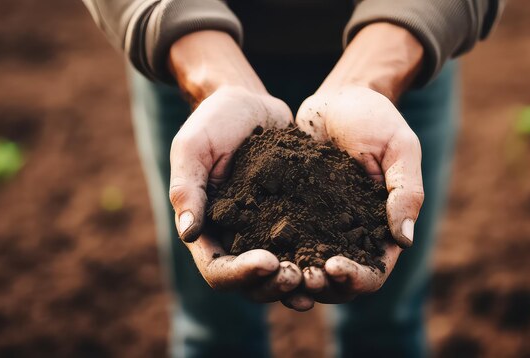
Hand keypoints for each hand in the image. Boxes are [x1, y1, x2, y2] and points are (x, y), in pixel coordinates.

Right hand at [167, 31, 306, 308]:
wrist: (250, 105)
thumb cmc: (214, 122)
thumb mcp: (193, 148)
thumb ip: (187, 188)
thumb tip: (187, 233)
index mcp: (207, 231)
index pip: (218, 269)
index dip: (240, 274)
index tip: (267, 261)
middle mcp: (237, 240)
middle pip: (253, 283)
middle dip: (275, 285)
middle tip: (300, 276)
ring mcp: (266, 234)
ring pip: (282, 275)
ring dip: (301, 284)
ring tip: (322, 278)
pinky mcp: (294, 221)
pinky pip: (307, 249)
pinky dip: (321, 260)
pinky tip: (342, 261)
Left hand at [292, 23, 424, 302]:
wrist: (337, 99)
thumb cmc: (376, 119)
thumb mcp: (400, 149)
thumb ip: (405, 191)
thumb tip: (403, 240)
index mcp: (382, 231)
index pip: (373, 272)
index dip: (356, 279)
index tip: (334, 267)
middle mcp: (351, 238)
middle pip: (338, 283)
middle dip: (321, 287)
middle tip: (301, 278)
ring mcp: (321, 230)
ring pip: (308, 270)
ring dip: (294, 279)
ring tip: (275, 273)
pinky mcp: (294, 216)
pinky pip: (284, 244)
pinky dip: (274, 255)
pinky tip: (255, 254)